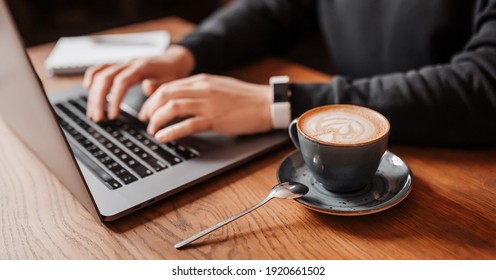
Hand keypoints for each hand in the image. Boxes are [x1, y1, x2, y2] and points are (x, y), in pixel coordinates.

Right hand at [83, 44, 194, 121]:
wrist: (175, 60)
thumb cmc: (173, 72)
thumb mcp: (171, 80)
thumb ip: (159, 84)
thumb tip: (146, 87)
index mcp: (141, 67)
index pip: (121, 82)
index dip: (114, 99)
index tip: (112, 115)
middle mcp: (129, 64)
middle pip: (105, 78)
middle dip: (98, 99)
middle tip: (97, 118)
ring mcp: (123, 64)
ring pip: (100, 74)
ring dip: (93, 94)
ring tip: (92, 112)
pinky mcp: (120, 66)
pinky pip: (101, 68)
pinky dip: (92, 76)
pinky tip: (87, 87)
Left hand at [138, 74, 272, 141]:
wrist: (266, 104)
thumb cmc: (244, 98)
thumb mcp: (217, 87)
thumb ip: (198, 90)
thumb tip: (180, 98)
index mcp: (201, 80)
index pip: (168, 85)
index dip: (153, 98)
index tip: (147, 110)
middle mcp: (202, 88)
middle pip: (165, 94)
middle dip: (149, 108)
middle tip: (144, 120)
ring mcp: (208, 103)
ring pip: (172, 107)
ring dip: (157, 120)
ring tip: (152, 130)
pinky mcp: (215, 119)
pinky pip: (187, 124)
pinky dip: (171, 131)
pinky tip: (163, 137)